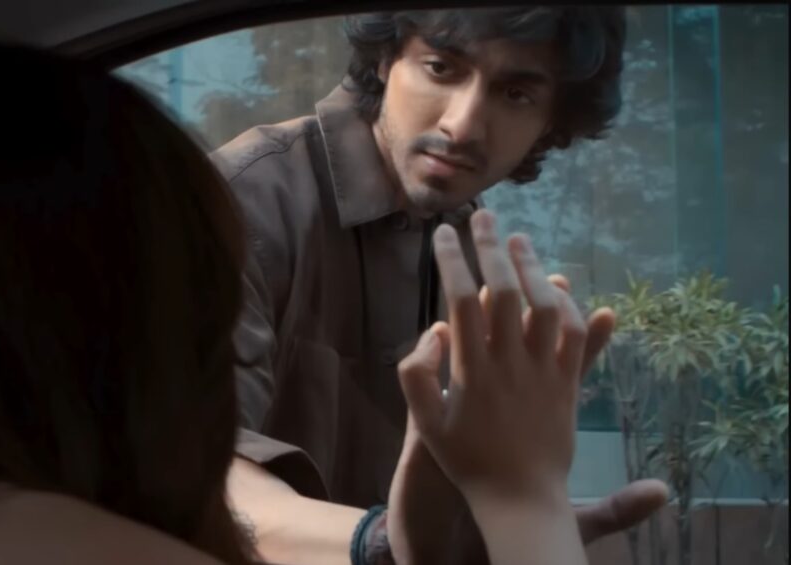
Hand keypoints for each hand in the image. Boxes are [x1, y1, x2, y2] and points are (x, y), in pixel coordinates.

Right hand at [400, 210, 584, 499]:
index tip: (445, 232)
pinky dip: (567, 306)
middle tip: (485, 216)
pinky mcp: (568, 384)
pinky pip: (573, 336)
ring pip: (544, 306)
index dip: (453, 260)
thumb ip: (417, 377)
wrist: (521, 499)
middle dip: (492, 247)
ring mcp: (545, 372)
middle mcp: (511, 365)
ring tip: (520, 239)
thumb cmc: (467, 462)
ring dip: (532, 267)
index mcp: (472, 372)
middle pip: (505, 291)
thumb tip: (432, 329)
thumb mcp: (427, 425)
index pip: (461, 299)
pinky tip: (558, 287)